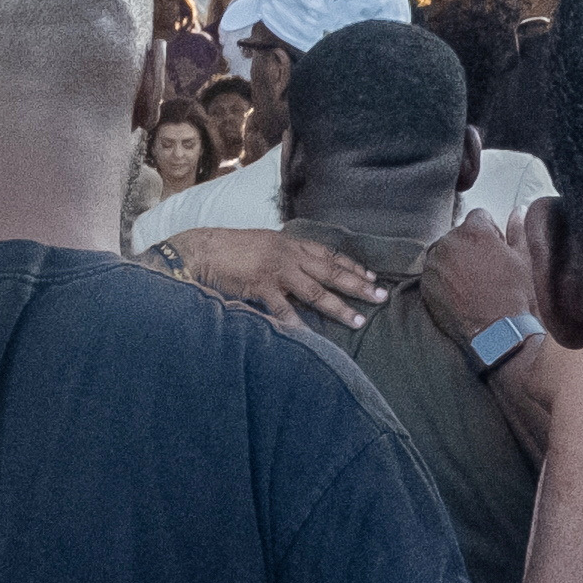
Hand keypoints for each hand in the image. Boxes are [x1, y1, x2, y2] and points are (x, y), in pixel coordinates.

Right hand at [166, 225, 385, 331]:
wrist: (201, 250)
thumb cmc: (230, 249)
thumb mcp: (264, 245)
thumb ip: (285, 256)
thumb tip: (302, 268)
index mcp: (290, 244)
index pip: (330, 254)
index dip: (352, 265)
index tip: (371, 276)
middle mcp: (288, 255)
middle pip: (331, 271)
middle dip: (358, 285)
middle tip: (381, 296)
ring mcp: (276, 270)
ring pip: (316, 291)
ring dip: (339, 307)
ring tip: (359, 321)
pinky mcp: (261, 286)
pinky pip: (284, 310)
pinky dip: (298, 325)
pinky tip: (312, 338)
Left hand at [417, 208, 538, 335]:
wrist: (499, 334)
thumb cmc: (516, 296)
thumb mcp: (525, 259)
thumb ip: (518, 230)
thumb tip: (518, 211)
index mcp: (475, 231)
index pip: (479, 217)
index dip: (491, 232)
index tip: (497, 249)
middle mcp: (449, 243)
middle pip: (459, 235)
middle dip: (471, 246)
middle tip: (487, 269)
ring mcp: (435, 265)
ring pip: (444, 253)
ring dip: (456, 262)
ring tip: (474, 284)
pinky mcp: (426, 286)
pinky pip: (434, 274)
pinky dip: (444, 280)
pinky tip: (462, 294)